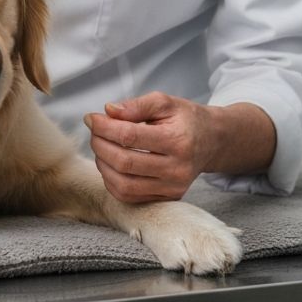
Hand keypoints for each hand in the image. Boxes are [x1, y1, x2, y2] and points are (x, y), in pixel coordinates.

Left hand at [84, 93, 277, 203]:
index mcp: (178, 141)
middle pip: (125, 163)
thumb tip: (108, 111)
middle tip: (94, 131)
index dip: (105, 127)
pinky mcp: (168, 198)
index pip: (130, 137)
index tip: (90, 118)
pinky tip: (110, 163)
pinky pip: (130, 197)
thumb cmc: (186, 119)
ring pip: (124, 185)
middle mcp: (177, 169)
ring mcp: (173, 188)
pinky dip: (112, 181)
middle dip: (100, 145)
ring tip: (100, 146)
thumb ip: (136, 105)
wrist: (211, 141)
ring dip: (103, 165)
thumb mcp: (165, 102)